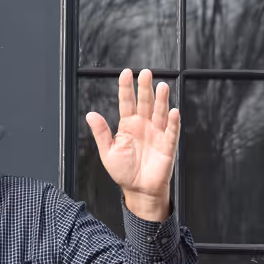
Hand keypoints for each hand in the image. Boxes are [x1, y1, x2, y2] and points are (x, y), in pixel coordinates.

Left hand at [84, 69, 179, 220]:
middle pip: (145, 103)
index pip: (127, 102)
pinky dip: (172, 122)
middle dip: (145, 88)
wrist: (138, 191)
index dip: (126, 88)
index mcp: (128, 125)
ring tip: (162, 87)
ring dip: (161, 100)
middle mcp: (144, 125)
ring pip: (160, 113)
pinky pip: (171, 132)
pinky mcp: (167, 146)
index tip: (125, 73)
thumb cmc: (124, 172)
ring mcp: (157, 134)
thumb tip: (90, 114)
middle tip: (146, 73)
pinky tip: (173, 112)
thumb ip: (101, 133)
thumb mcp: (107, 152)